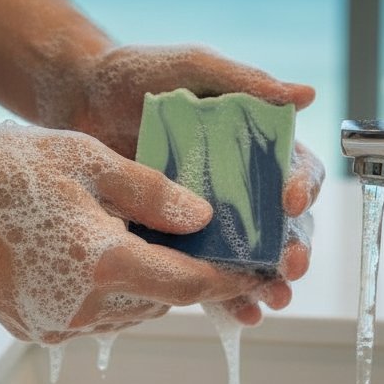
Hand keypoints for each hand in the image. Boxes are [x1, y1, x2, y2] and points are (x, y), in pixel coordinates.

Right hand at [0, 122, 292, 342]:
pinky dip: (110, 291)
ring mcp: (55, 325)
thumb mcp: (84, 158)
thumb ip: (150, 191)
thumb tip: (202, 216)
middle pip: (163, 301)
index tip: (258, 270)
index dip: (230, 277)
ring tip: (149, 240)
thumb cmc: (0, 168)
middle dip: (189, 275)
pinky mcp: (32, 329)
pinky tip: (99, 251)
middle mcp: (82, 308)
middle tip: (207, 242)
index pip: (190, 284)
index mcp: (103, 264)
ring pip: (129, 311)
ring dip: (149, 283)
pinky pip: (92, 315)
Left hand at [67, 44, 324, 320]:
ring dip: (267, 281)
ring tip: (271, 300)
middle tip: (290, 266)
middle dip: (293, 247)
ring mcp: (204, 214)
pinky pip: (203, 271)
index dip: (302, 185)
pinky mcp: (172, 237)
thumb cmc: (137, 73)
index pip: (294, 168)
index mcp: (250, 142)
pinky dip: (225, 297)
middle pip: (281, 222)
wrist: (77, 96)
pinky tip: (240, 315)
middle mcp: (235, 182)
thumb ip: (245, 81)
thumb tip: (306, 95)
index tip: (292, 198)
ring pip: (250, 255)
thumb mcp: (193, 68)